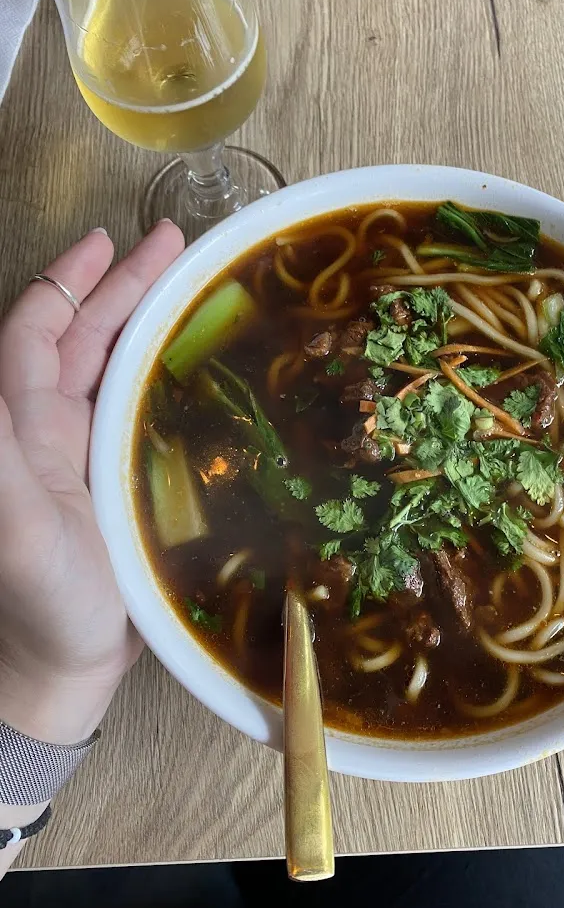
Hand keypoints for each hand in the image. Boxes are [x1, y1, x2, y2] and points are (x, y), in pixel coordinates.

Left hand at [0, 221, 184, 744]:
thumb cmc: (39, 600)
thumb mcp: (12, 521)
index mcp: (22, 426)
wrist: (64, 665)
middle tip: (170, 245)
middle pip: (84, 340)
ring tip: (190, 282)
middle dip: (121, 288)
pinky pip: (146, 411)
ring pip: (118, 369)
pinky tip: (200, 361)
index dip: (69, 284)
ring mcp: (93, 453)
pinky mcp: (125, 479)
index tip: (107, 241)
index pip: (37, 333)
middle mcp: (53, 430)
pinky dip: (168, 376)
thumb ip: (2, 449)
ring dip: (148, 323)